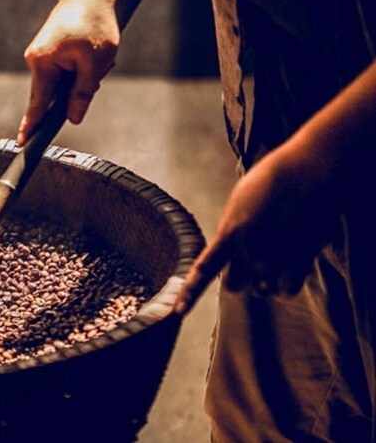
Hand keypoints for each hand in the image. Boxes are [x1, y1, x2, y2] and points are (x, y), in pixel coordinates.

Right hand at [17, 0, 118, 145]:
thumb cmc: (94, 22)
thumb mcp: (95, 64)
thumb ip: (82, 94)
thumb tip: (74, 117)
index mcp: (42, 63)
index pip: (37, 104)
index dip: (32, 126)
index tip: (22, 144)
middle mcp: (36, 58)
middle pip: (55, 92)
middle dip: (78, 88)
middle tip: (98, 68)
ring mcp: (42, 53)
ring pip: (64, 80)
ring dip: (84, 74)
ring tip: (98, 52)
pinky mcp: (50, 48)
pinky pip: (65, 68)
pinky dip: (82, 66)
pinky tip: (94, 50)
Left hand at [174, 145, 334, 314]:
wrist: (308, 171)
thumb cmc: (274, 179)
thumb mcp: (241, 201)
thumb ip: (232, 229)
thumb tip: (229, 249)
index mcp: (229, 232)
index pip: (203, 270)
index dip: (189, 293)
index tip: (176, 312)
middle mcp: (248, 250)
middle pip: (233, 286)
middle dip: (240, 277)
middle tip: (254, 258)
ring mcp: (274, 257)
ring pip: (262, 289)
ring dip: (266, 279)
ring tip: (278, 250)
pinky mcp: (299, 260)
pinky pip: (286, 290)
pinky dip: (287, 282)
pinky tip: (291, 261)